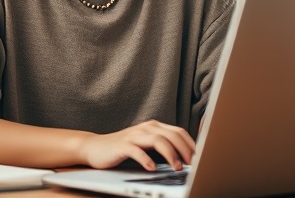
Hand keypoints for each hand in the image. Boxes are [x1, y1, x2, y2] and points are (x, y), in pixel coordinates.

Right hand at [78, 120, 194, 170]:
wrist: (95, 147)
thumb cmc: (123, 148)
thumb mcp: (145, 144)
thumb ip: (162, 146)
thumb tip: (184, 158)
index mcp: (154, 127)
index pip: (179, 132)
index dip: (191, 144)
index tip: (200, 158)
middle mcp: (146, 128)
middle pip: (172, 135)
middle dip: (185, 150)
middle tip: (192, 165)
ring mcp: (134, 136)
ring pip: (158, 140)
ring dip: (171, 154)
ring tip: (177, 167)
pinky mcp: (122, 145)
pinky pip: (137, 151)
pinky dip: (147, 159)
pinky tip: (152, 168)